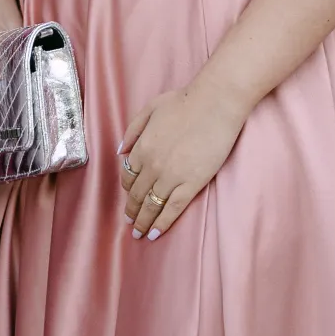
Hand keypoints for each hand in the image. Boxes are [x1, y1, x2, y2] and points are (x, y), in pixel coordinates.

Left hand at [118, 79, 246, 238]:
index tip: (128, 196)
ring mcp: (171, 176)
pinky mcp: (191, 184)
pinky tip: (155, 233)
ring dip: (143, 221)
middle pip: (137, 194)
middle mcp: (152, 165)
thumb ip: (132, 130)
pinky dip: (162, 223)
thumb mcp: (149, 109)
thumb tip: (120, 151)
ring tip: (139, 233)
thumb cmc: (184, 102)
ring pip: (152, 205)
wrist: (214, 104)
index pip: (128, 175)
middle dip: (132, 210)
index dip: (127, 188)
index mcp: (141, 147)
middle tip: (130, 222)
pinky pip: (173, 208)